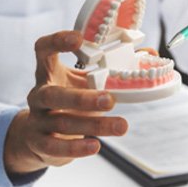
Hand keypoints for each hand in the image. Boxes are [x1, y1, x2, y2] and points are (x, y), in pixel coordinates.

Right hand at [4, 30, 127, 173]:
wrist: (41, 135)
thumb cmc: (70, 102)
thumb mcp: (87, 82)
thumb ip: (114, 68)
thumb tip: (149, 53)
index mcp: (50, 72)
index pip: (43, 49)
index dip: (57, 41)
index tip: (78, 39)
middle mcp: (39, 94)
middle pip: (54, 94)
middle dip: (82, 98)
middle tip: (110, 99)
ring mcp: (38, 119)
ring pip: (63, 122)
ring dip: (94, 125)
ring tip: (121, 126)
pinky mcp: (40, 142)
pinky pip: (56, 146)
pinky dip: (76, 148)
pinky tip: (95, 146)